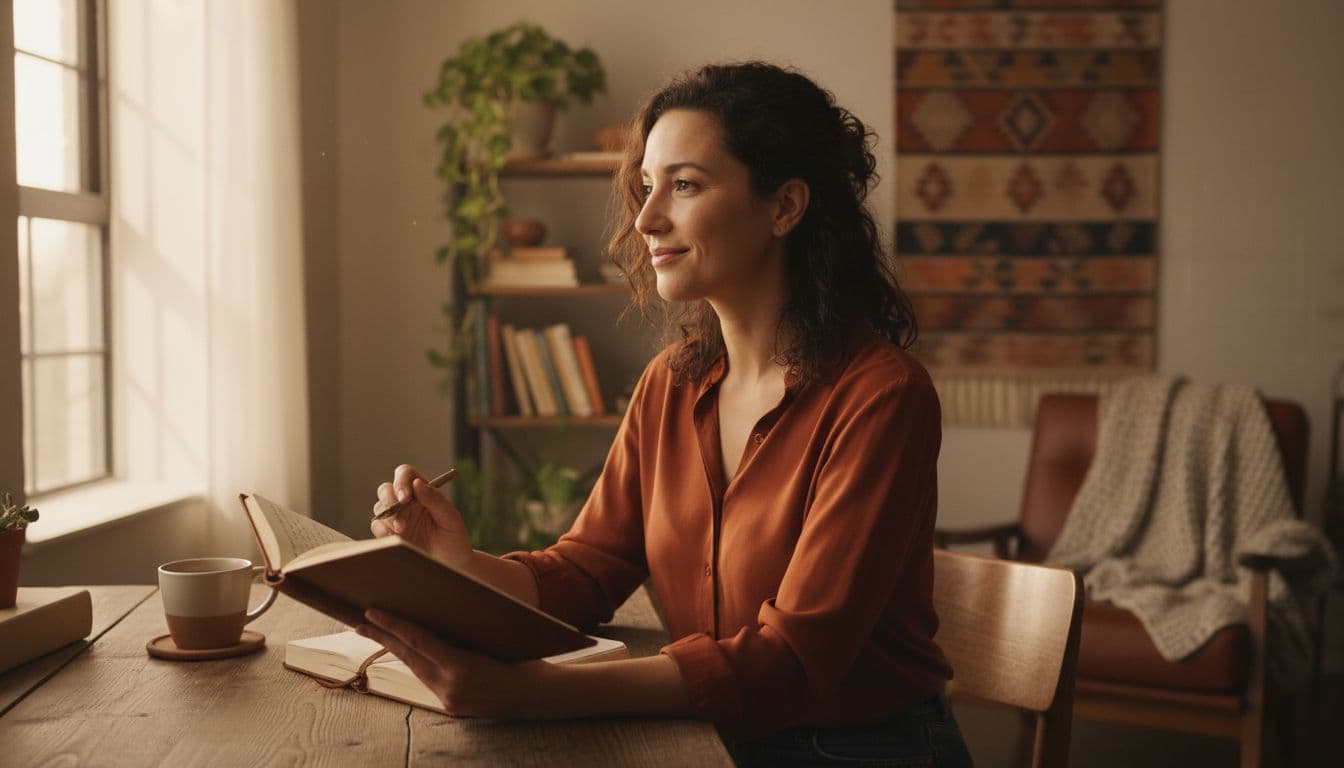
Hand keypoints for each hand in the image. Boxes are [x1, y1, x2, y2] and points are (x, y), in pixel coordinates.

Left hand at [357, 608, 547, 717]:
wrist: (542, 694)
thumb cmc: (523, 658)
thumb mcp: (493, 639)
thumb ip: (461, 635)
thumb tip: (432, 616)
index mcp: (462, 668)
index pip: (419, 641)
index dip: (393, 625)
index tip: (371, 611)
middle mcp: (451, 688)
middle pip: (409, 657)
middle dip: (383, 637)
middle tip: (360, 620)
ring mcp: (450, 700)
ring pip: (416, 669)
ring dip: (396, 650)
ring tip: (374, 632)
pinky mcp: (452, 706)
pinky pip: (428, 679)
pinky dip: (416, 662)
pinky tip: (405, 651)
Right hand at [371, 464, 472, 568]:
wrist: (452, 565)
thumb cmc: (455, 539)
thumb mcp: (451, 519)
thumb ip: (436, 500)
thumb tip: (417, 483)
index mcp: (423, 492)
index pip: (406, 474)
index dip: (401, 481)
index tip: (405, 497)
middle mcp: (407, 502)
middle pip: (386, 489)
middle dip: (389, 500)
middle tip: (400, 516)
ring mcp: (397, 518)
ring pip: (380, 508)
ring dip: (387, 517)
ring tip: (401, 531)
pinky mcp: (390, 535)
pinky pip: (377, 527)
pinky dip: (381, 531)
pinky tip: (394, 538)